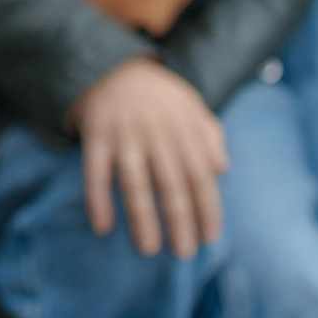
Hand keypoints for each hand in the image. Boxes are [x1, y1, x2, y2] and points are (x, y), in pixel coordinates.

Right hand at [69, 57, 227, 257]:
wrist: (109, 64)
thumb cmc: (156, 94)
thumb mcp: (190, 104)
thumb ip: (209, 134)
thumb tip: (222, 169)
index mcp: (183, 127)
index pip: (201, 174)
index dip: (207, 208)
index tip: (209, 238)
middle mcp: (156, 132)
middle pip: (171, 183)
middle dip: (179, 220)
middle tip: (183, 253)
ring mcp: (124, 133)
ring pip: (135, 181)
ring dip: (142, 217)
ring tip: (148, 248)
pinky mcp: (95, 134)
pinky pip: (95, 171)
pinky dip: (97, 198)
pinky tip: (102, 226)